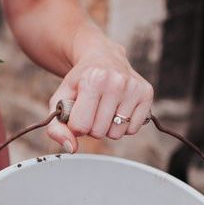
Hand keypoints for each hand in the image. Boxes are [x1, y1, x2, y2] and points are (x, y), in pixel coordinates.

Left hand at [46, 37, 152, 152]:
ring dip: (108, 127)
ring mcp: (134, 88)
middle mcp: (116, 82)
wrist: (102, 56)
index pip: (80, 126)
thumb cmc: (81, 80)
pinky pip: (132, 130)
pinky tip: (119, 108)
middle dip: (92, 126)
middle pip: (98, 132)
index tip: (78, 112)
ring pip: (116, 134)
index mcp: (92, 80)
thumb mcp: (60, 99)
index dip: (76, 125)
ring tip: (106, 108)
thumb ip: (57, 127)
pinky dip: (123, 125)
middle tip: (92, 109)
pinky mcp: (147, 93)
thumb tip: (71, 148)